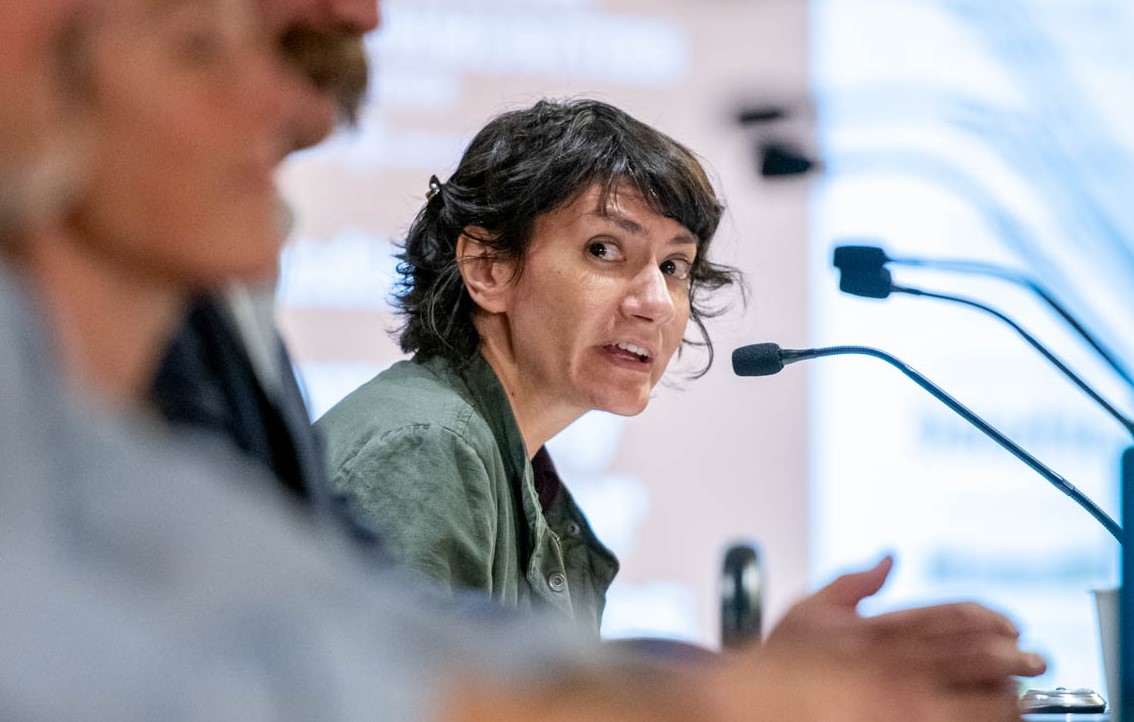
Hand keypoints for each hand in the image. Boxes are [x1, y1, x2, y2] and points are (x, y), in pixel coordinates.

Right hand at [707, 556, 1044, 721]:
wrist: (751, 702)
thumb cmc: (777, 663)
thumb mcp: (809, 609)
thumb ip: (853, 581)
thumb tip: (887, 558)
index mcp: (880, 627)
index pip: (954, 614)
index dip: (991, 618)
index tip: (1012, 627)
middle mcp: (897, 663)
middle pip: (977, 654)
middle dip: (1013, 657)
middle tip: (1033, 660)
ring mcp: (903, 703)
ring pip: (979, 696)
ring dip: (1007, 695)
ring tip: (1020, 696)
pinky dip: (980, 721)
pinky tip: (991, 720)